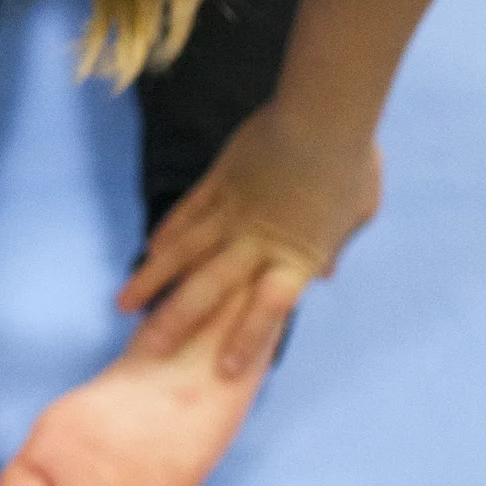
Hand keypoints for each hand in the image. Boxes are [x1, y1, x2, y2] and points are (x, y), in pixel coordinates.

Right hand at [119, 99, 381, 376]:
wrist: (323, 115)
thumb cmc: (352, 160)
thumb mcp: (358, 212)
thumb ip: (336, 246)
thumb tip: (324, 273)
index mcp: (298, 254)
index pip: (267, 309)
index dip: (247, 340)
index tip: (225, 369)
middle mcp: (257, 241)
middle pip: (211, 289)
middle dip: (178, 321)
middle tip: (150, 349)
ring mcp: (231, 212)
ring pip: (184, 254)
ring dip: (154, 282)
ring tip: (126, 305)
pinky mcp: (216, 184)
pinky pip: (186, 216)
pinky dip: (167, 236)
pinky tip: (149, 253)